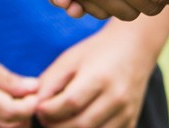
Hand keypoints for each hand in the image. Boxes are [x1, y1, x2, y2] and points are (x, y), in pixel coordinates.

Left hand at [34, 24, 158, 127]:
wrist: (134, 48)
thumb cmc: (97, 52)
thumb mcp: (70, 59)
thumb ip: (50, 82)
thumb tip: (34, 107)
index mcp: (100, 77)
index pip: (70, 103)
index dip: (49, 110)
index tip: (38, 109)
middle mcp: (117, 97)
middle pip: (80, 125)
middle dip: (56, 127)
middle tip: (45, 120)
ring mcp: (126, 113)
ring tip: (59, 123)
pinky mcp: (130, 123)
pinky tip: (77, 124)